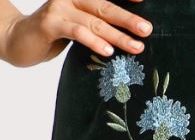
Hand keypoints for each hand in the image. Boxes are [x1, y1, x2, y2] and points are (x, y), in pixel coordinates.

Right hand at [4, 0, 152, 66]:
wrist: (18, 39)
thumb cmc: (54, 34)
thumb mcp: (80, 27)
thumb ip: (98, 25)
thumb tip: (131, 37)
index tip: (144, 1)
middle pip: (105, 7)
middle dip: (129, 20)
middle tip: (147, 30)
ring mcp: (60, 8)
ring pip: (95, 21)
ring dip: (118, 35)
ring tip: (136, 46)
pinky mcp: (50, 23)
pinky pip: (76, 31)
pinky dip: (94, 41)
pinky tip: (108, 51)